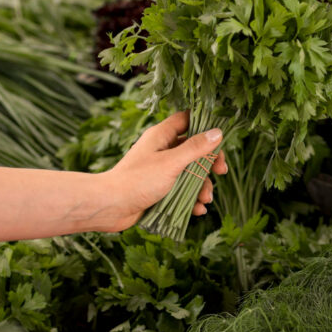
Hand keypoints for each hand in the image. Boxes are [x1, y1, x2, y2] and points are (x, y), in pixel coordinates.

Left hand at [100, 111, 226, 231]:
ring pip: (189, 173)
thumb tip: (217, 132)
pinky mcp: (159, 189)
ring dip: (201, 186)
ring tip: (205, 201)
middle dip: (208, 163)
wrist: (110, 207)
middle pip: (193, 150)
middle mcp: (161, 150)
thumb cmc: (138, 180)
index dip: (204, 126)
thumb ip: (195, 148)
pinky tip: (197, 210)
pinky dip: (191, 200)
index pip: (187, 120)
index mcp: (161, 136)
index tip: (220, 138)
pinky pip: (181, 191)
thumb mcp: (171, 163)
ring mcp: (160, 170)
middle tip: (221, 172)